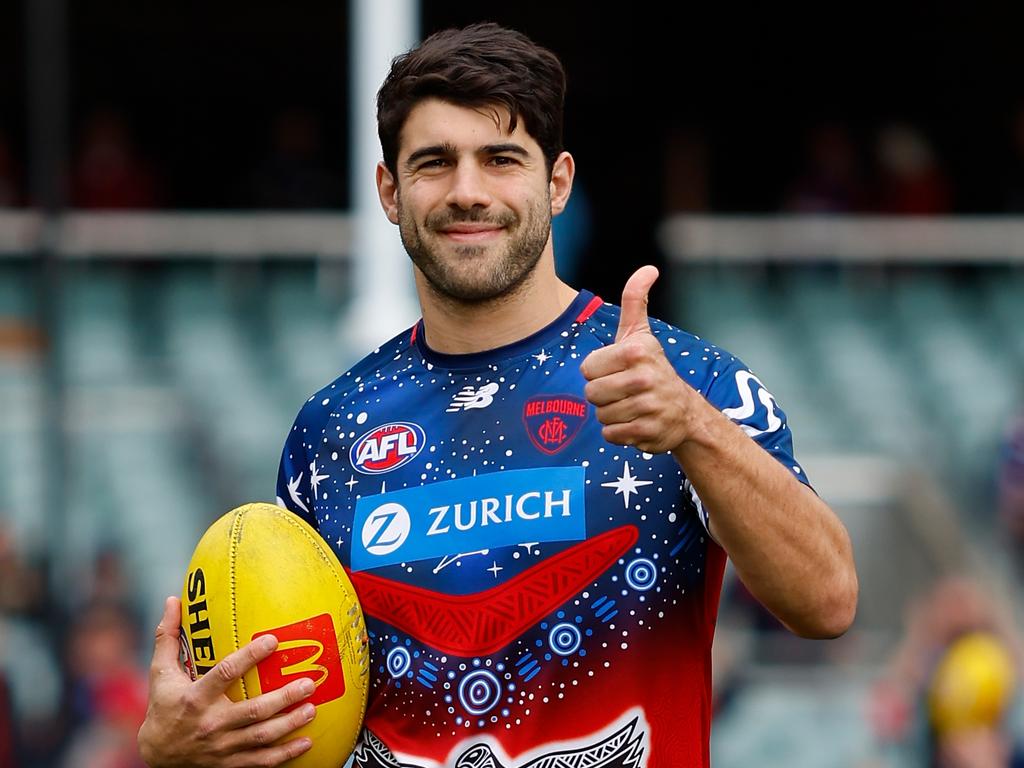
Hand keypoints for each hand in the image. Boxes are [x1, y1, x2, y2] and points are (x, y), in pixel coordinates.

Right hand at [138, 597, 316, 767]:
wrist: (155, 755)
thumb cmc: (162, 707)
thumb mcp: (160, 672)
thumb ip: (168, 636)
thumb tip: (173, 600)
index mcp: (195, 698)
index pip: (225, 674)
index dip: (249, 657)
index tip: (273, 640)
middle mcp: (211, 724)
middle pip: (253, 711)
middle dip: (284, 698)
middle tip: (309, 683)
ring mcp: (222, 747)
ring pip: (261, 737)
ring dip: (290, 724)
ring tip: (312, 709)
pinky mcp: (229, 763)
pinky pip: (260, 762)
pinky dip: (284, 755)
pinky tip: (306, 742)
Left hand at [580, 266, 700, 453]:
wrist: (684, 410)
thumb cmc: (652, 368)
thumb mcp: (641, 333)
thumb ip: (635, 300)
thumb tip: (648, 269)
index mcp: (636, 351)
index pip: (587, 369)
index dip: (597, 372)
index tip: (617, 371)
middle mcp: (644, 377)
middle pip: (591, 394)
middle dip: (603, 395)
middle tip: (623, 391)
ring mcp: (647, 406)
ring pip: (600, 415)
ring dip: (611, 414)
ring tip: (630, 405)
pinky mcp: (647, 431)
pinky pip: (611, 434)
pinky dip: (619, 432)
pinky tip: (635, 422)